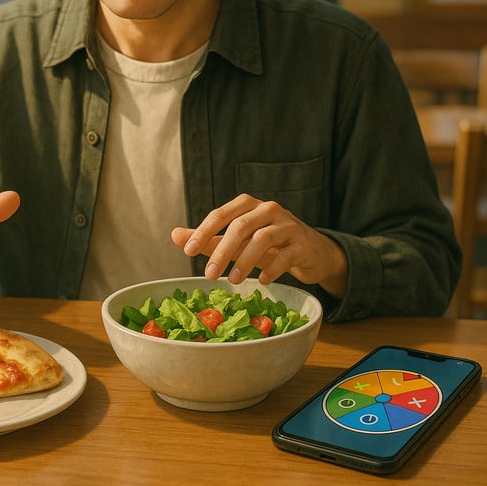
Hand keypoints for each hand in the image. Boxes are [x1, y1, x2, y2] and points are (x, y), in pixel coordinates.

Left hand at [171, 194, 346, 297]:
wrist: (312, 252)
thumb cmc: (269, 244)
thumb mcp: (237, 240)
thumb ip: (209, 238)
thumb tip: (174, 236)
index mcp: (248, 205)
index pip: (221, 214)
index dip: (203, 232)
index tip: (188, 252)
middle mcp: (269, 210)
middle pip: (241, 226)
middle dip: (222, 250)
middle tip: (208, 274)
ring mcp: (288, 226)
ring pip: (263, 238)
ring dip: (244, 261)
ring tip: (231, 280)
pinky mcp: (303, 244)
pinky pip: (286, 255)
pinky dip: (272, 269)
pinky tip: (261, 281)